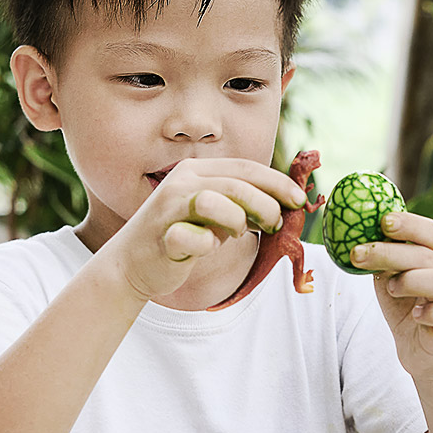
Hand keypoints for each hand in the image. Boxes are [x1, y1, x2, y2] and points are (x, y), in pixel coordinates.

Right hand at [112, 158, 306, 300]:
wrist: (133, 264)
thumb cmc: (182, 237)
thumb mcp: (217, 216)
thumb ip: (244, 206)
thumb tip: (286, 206)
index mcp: (198, 171)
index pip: (246, 167)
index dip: (278, 183)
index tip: (299, 200)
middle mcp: (182, 181)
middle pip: (237, 184)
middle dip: (267, 204)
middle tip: (276, 225)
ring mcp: (169, 207)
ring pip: (215, 201)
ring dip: (237, 220)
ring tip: (238, 235)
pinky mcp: (161, 235)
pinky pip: (191, 237)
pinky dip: (206, 244)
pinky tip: (208, 247)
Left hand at [350, 212, 432, 377]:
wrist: (422, 347)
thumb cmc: (406, 305)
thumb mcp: (390, 276)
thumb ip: (382, 258)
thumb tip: (353, 236)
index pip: (430, 230)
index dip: (408, 223)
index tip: (382, 221)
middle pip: (427, 255)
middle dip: (389, 252)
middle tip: (358, 254)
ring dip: (411, 281)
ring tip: (392, 288)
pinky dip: (430, 313)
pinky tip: (415, 315)